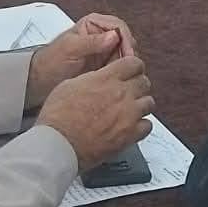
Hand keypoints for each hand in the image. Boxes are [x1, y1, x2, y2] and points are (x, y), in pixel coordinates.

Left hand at [26, 13, 136, 106]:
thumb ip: (91, 42)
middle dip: (128, 54)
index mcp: (94, 23)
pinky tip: (117, 80)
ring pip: (126, 55)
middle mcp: (102, 35)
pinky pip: (121, 67)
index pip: (119, 26)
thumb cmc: (51, 61)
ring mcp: (105, 50)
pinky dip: (122, 73)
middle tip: (128, 68)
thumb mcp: (70, 49)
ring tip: (121, 76)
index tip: (128, 55)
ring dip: (126, 65)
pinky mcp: (106, 65)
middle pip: (126, 40)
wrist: (41, 80)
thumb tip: (113, 36)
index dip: (126, 40)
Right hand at [35, 57, 154, 170]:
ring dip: (140, 104)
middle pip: (144, 82)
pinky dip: (141, 125)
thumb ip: (92, 78)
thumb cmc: (58, 117)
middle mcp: (121, 94)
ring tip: (130, 109)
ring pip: (149, 103)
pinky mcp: (130, 134)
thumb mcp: (70, 84)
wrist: (59, 143)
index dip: (133, 67)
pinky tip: (131, 126)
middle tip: (129, 91)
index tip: (131, 71)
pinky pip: (147, 125)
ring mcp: (128, 114)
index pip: (134, 63)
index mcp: (106, 78)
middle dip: (137, 85)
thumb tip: (99, 78)